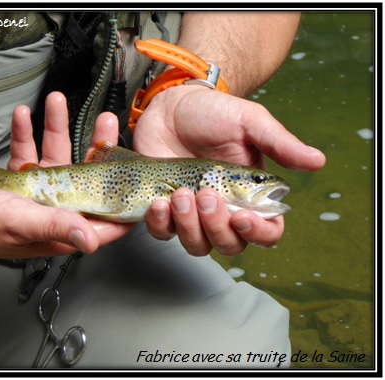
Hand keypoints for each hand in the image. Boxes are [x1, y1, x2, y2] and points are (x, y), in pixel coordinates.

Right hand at [0, 93, 130, 265]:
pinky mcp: (22, 180)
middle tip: (105, 122)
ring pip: (58, 156)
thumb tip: (90, 240)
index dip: (126, 202)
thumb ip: (58, 227)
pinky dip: (26, 133)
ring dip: (56, 128)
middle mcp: (58, 208)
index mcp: (65, 226)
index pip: (107, 217)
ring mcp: (41, 192)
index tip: (140, 179)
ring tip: (57, 102)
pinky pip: (29, 151)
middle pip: (88, 176)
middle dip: (97, 146)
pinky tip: (24, 116)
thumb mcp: (24, 223)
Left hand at [135, 86, 325, 255]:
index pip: (267, 231)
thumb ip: (280, 144)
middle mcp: (224, 210)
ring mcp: (193, 214)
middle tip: (204, 195)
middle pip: (230, 245)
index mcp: (251, 195)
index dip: (258, 233)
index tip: (241, 216)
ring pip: (197, 245)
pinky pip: (163, 233)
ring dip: (188, 226)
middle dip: (216, 226)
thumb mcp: (249, 122)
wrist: (170, 106)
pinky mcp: (165, 211)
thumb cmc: (212, 113)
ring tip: (181, 193)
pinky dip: (160, 224)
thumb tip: (318, 161)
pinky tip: (160, 201)